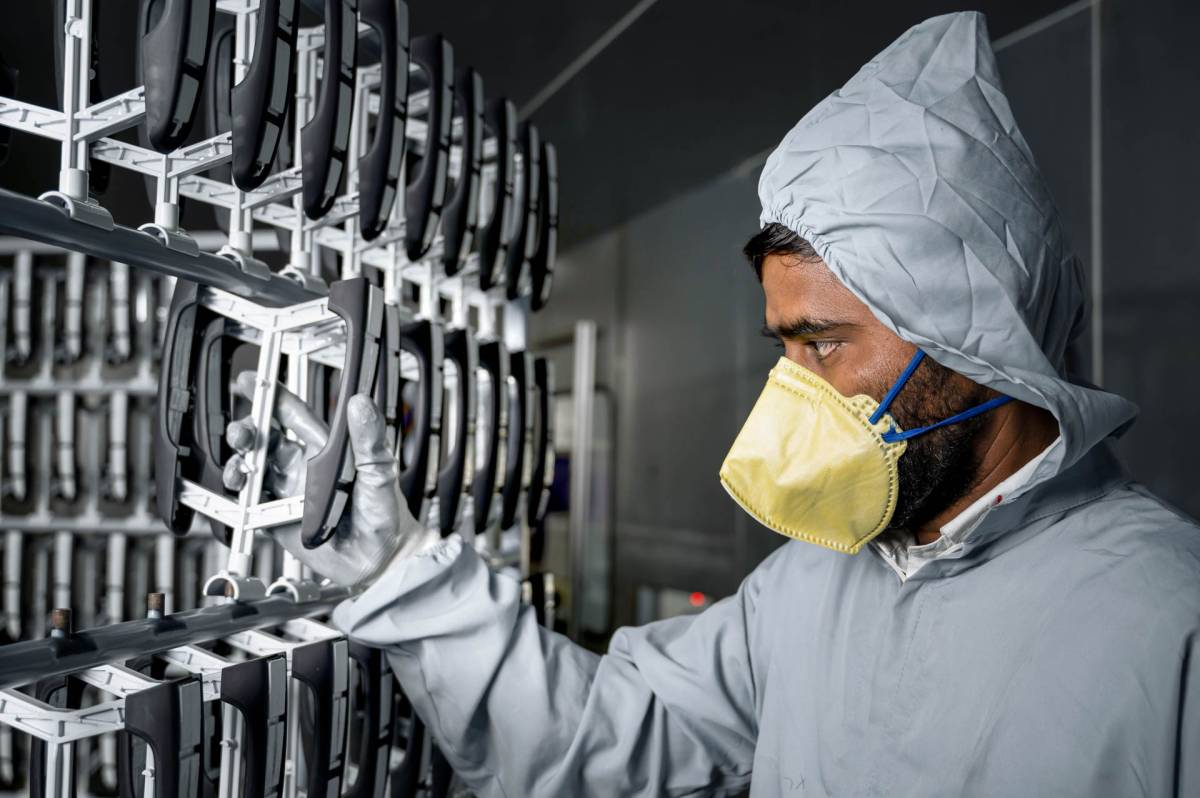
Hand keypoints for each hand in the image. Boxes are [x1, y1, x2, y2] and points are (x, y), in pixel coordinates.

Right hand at [222, 372, 438, 586]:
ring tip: (240, 468)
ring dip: (240, 464)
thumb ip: (369, 439)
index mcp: (326, 452)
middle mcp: (304, 469)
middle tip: (241, 433)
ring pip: (253, 470)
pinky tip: (241, 494)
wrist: (382, 561)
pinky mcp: (280, 521)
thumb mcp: (379, 472)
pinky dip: (239, 499)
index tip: (249, 383)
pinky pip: (251, 507)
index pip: (294, 416)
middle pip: (265, 441)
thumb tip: (361, 403)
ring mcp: (290, 495)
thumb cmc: (387, 516)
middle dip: (247, 431)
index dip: (272, 398)